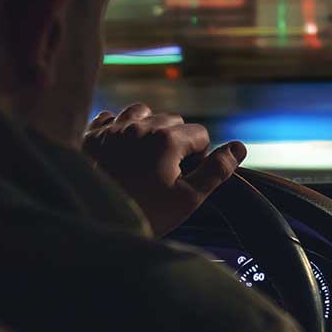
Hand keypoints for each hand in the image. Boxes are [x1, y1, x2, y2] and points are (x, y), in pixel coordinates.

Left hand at [82, 104, 246, 236]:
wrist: (92, 219)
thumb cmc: (145, 213)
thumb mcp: (188, 199)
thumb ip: (217, 171)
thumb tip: (240, 147)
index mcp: (168, 139)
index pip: (199, 134)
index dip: (199, 155)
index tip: (187, 176)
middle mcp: (140, 125)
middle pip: (172, 120)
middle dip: (175, 139)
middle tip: (167, 170)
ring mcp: (113, 128)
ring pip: (141, 112)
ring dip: (148, 126)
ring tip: (145, 152)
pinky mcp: (91, 136)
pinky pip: (110, 117)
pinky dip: (118, 127)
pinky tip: (119, 146)